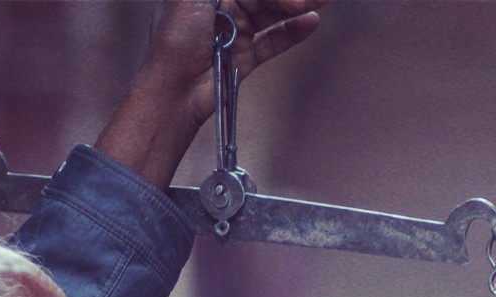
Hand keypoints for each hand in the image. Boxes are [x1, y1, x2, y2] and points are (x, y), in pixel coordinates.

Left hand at [95, 0, 328, 188]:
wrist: (175, 88)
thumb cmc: (174, 40)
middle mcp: (222, 8)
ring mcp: (235, 31)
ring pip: (271, 13)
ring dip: (296, 6)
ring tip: (321, 1)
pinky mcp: (245, 56)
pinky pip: (273, 40)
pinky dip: (293, 32)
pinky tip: (311, 22)